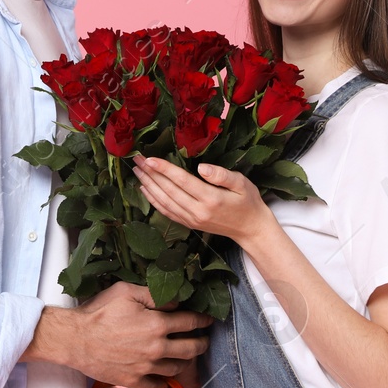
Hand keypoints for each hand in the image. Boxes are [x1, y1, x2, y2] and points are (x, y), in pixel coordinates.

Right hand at [42, 281, 211, 387]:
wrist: (74, 339)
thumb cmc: (99, 311)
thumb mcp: (126, 292)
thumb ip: (153, 295)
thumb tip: (175, 302)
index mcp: (157, 324)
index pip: (190, 322)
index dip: (202, 320)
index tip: (208, 320)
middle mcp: (157, 348)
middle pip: (190, 349)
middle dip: (201, 344)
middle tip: (203, 341)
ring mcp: (146, 367)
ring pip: (176, 369)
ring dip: (184, 363)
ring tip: (185, 358)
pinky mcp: (133, 380)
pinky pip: (156, 387)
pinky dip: (163, 385)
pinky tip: (164, 381)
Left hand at [132, 156, 272, 243]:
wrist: (251, 229)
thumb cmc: (248, 202)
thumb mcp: (242, 183)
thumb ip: (222, 175)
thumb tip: (201, 168)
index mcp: (211, 199)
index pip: (182, 181)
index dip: (164, 169)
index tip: (149, 159)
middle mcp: (198, 211)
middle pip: (168, 190)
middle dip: (151, 174)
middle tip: (137, 159)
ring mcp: (191, 220)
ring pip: (164, 202)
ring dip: (148, 185)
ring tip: (137, 171)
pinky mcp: (189, 224)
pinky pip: (167, 212)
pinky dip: (153, 200)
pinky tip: (145, 189)